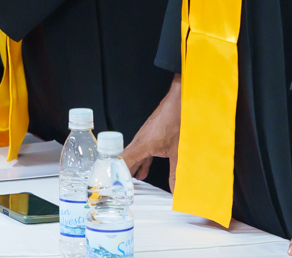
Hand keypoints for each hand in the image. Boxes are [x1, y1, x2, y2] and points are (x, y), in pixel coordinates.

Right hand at [123, 74, 179, 188]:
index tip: (113, 185)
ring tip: (130, 183)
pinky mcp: (149, 137)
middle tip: (118, 189)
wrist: (179, 102)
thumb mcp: (177, 152)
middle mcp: (139, 141)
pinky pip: (141, 153)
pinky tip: (144, 171)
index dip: (116, 174)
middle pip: (125, 160)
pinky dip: (141, 163)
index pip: (122, 161)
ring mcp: (143, 138)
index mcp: (142, 145)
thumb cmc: (176, 121)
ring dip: (131, 169)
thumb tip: (174, 190)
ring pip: (133, 156)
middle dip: (122, 175)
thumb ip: (175, 173)